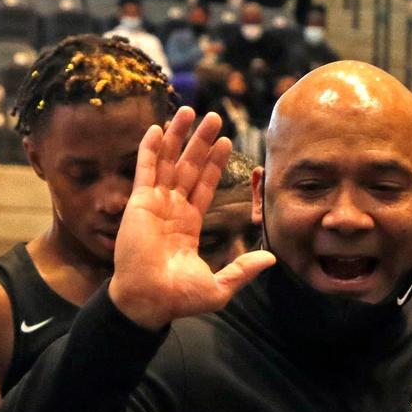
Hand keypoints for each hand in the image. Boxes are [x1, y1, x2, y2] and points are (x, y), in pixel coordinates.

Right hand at [109, 108, 274, 328]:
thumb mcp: (220, 285)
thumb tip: (272, 259)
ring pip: (169, 162)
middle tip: (213, 116)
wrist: (150, 301)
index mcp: (188, 225)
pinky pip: (145, 170)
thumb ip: (243, 269)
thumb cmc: (180, 298)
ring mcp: (154, 204)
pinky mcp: (139, 203)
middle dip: (201, 141)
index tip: (226, 142)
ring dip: (178, 136)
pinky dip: (150, 149)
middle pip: (189, 167)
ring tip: (189, 110)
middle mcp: (172, 210)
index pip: (205, 186)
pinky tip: (158, 128)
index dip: (215, 164)